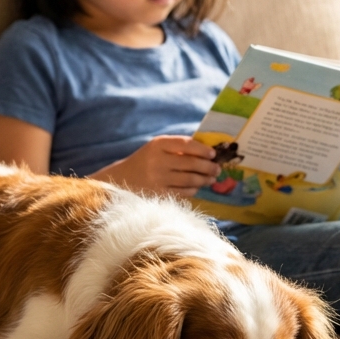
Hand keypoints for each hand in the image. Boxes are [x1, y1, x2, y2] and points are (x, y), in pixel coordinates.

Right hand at [92, 135, 220, 196]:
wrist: (122, 178)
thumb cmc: (146, 160)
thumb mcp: (157, 148)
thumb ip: (178, 147)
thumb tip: (208, 152)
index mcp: (158, 145)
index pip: (186, 144)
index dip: (202, 149)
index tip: (213, 154)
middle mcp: (157, 160)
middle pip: (191, 164)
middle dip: (208, 167)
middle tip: (217, 168)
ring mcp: (158, 179)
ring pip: (190, 179)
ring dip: (204, 179)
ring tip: (211, 178)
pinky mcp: (158, 193)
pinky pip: (183, 192)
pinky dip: (194, 190)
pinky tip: (198, 187)